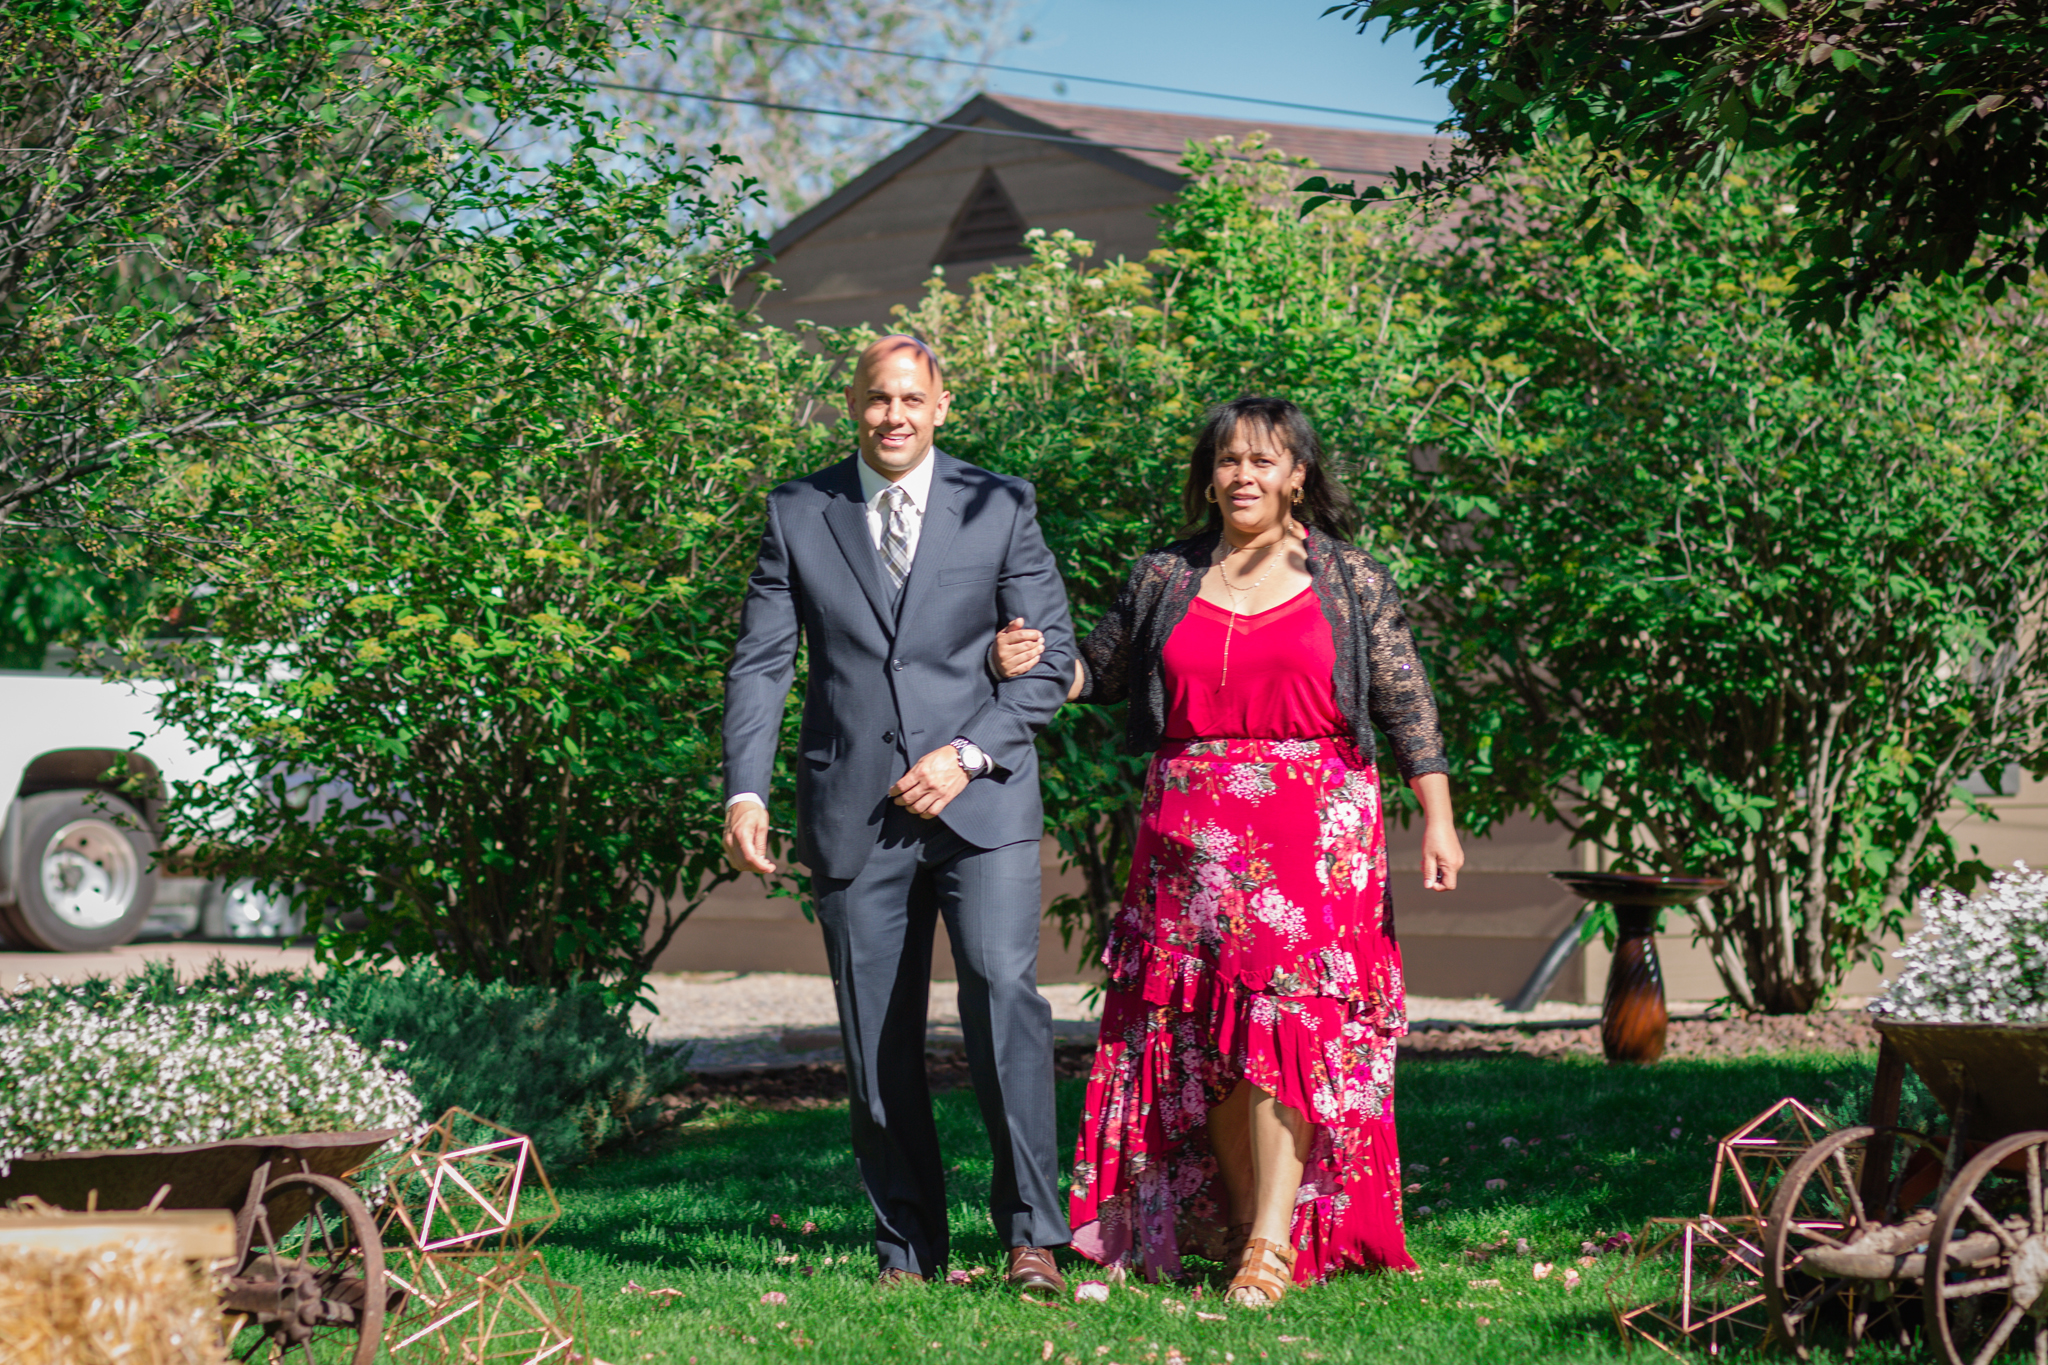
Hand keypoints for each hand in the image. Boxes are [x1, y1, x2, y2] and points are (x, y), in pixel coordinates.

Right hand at [723, 800, 775, 873]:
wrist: (740, 802)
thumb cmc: (753, 812)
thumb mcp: (762, 825)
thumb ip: (761, 844)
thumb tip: (762, 861)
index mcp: (741, 834)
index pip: (749, 858)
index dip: (761, 867)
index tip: (771, 868)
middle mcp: (730, 841)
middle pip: (743, 864)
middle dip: (757, 868)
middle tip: (769, 866)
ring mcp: (726, 843)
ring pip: (737, 864)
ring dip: (751, 867)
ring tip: (763, 862)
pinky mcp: (726, 844)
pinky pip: (734, 860)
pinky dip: (744, 863)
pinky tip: (754, 859)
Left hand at [891, 745, 969, 818]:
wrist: (963, 759)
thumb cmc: (944, 757)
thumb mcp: (925, 760)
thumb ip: (914, 772)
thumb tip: (904, 783)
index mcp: (921, 772)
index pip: (902, 786)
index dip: (894, 791)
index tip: (892, 793)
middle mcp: (927, 783)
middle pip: (907, 798)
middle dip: (899, 802)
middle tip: (898, 801)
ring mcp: (937, 792)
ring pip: (918, 807)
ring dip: (910, 809)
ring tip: (909, 807)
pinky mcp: (946, 798)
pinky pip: (933, 811)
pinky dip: (924, 815)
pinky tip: (922, 813)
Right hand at [990, 616, 1044, 679]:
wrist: (993, 663)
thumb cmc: (1002, 645)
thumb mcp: (1004, 634)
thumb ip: (1013, 626)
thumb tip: (1021, 619)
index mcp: (1002, 641)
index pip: (1020, 635)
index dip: (1032, 634)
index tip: (1039, 634)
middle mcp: (1004, 652)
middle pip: (1026, 645)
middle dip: (1036, 642)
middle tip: (1042, 640)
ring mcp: (1008, 663)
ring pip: (1027, 655)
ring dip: (1037, 651)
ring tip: (1042, 647)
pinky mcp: (1012, 672)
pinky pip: (1026, 666)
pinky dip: (1034, 661)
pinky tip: (1037, 656)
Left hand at [1408, 772, 1461, 891]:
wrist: (1440, 821)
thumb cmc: (1432, 838)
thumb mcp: (1428, 857)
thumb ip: (1429, 873)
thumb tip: (1428, 886)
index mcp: (1452, 865)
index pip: (1449, 885)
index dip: (1438, 886)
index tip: (1427, 879)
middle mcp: (1458, 863)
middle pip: (1446, 879)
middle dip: (1434, 876)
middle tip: (1423, 866)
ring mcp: (1458, 858)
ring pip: (1446, 871)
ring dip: (1435, 869)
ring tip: (1425, 859)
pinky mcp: (1456, 854)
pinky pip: (1448, 864)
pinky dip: (1439, 864)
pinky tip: (1432, 855)